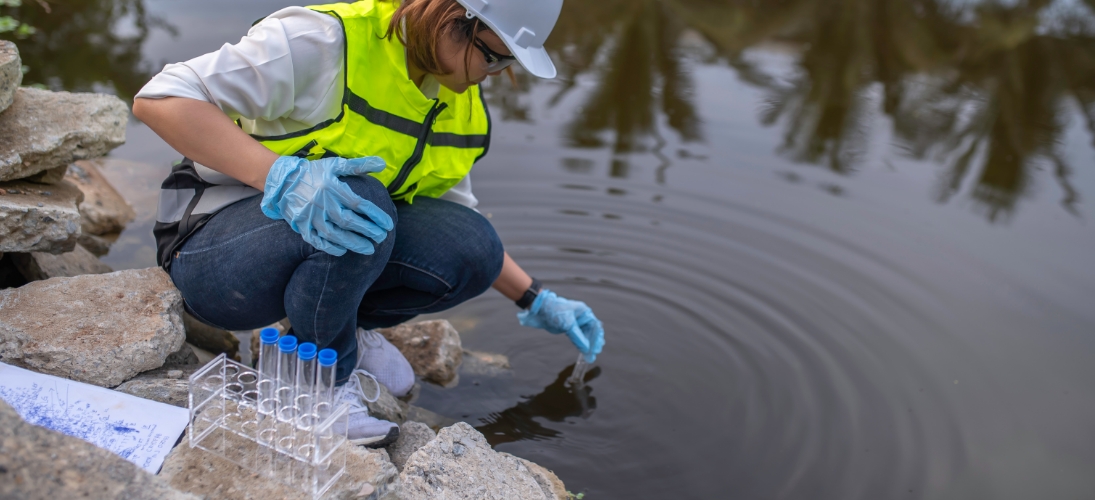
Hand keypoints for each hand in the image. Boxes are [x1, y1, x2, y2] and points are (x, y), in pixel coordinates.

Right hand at [260, 156, 393, 255]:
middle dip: (368, 231)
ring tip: (368, 249)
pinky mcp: (301, 225)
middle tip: (382, 238)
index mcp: (332, 187)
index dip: (375, 215)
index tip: (389, 225)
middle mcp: (322, 202)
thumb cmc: (314, 172)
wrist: (283, 180)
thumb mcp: (335, 165)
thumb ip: (359, 165)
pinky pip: (315, 240)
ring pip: (334, 233)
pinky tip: (342, 251)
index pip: (359, 204)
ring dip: (353, 243)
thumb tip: (382, 163)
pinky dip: (329, 247)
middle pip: (348, 221)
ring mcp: (310, 215)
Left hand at [517, 289, 604, 362]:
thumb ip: (578, 337)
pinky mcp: (568, 329)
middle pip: (591, 332)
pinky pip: (577, 338)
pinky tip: (583, 351)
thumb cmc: (554, 310)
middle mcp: (582, 318)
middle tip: (593, 354)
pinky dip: (580, 345)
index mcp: (584, 312)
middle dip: (593, 344)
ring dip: (587, 346)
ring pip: (585, 336)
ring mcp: (575, 324)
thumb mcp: (568, 324)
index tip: (596, 348)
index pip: (595, 326)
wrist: (539, 310)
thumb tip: (586, 348)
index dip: (597, 338)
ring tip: (590, 357)